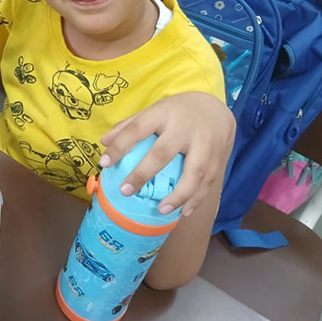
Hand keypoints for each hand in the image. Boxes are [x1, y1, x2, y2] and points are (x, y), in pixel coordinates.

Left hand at [98, 93, 234, 216]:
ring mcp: (204, 143)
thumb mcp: (153, 111)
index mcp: (163, 113)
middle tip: (125, 191)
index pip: (137, 129)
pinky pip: (208, 182)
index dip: (120, 146)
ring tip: (160, 210)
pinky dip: (196, 199)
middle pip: (162, 152)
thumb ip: (129, 125)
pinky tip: (183, 212)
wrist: (215, 108)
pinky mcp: (218, 157)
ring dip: (178, 194)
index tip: (104, 163)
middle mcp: (184, 127)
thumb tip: (104, 142)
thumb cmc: (176, 113)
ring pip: (193, 172)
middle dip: (143, 173)